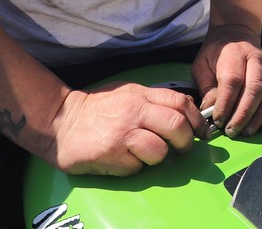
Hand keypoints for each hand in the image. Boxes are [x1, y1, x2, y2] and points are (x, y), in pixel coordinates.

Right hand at [46, 82, 203, 175]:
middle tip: (182, 149)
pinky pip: (136, 167)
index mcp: (140, 95)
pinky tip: (123, 159)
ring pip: (160, 151)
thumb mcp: (128, 93)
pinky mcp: (111, 155)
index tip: (200, 132)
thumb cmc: (97, 109)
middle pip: (177, 127)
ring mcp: (123, 134)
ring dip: (159, 158)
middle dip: (186, 142)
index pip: (180, 102)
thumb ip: (153, 100)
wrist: (60, 122)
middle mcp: (134, 112)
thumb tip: (184, 108)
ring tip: (146, 155)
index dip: (196, 119)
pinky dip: (135, 167)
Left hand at [192, 24, 261, 136]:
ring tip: (247, 132)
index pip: (233, 80)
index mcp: (234, 54)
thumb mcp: (202, 65)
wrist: (236, 35)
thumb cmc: (216, 54)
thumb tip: (210, 110)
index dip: (226, 103)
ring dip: (261, 116)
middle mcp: (256, 59)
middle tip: (232, 131)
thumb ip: (207, 87)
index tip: (218, 120)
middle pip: (254, 88)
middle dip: (243, 114)